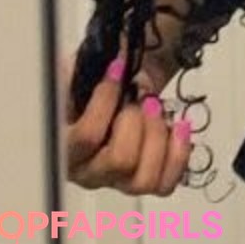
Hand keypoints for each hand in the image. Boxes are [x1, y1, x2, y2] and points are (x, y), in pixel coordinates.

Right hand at [62, 51, 191, 195]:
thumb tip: (95, 59)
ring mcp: (118, 182)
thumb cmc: (100, 83)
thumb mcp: (83, 70)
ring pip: (143, 179)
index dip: (106, 101)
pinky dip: (178, 154)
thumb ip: (81, 68)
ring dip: (158, 137)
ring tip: (158, 110)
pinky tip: (178, 126)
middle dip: (137, 120)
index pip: (86, 136)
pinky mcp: (146, 180)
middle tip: (141, 99)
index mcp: (65, 146)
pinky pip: (165, 184)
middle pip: (119, 161)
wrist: (124, 88)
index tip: (118, 69)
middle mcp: (89, 173)